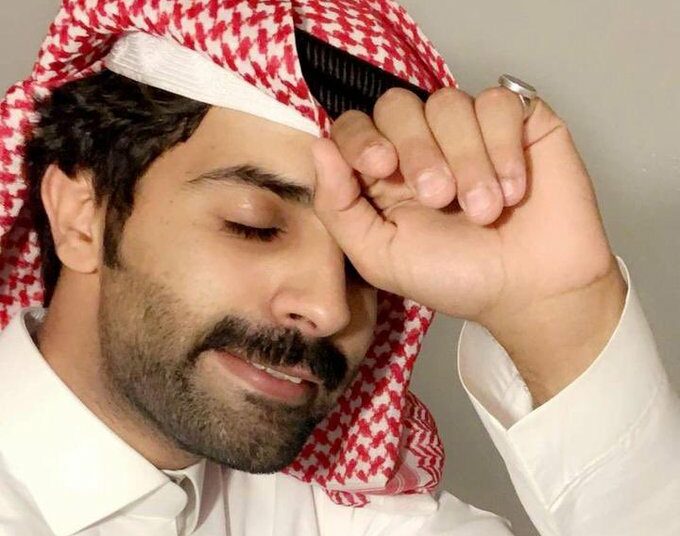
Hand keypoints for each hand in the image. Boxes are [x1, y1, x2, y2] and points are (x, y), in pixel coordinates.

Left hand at [311, 86, 626, 401]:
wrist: (531, 291)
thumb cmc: (457, 279)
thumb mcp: (380, 256)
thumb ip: (339, 206)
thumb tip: (319, 147)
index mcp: (384, 175)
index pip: (354, 126)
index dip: (361, 136)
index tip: (381, 166)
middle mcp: (424, 145)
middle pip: (398, 104)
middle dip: (416, 150)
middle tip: (439, 199)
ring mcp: (470, 130)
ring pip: (449, 102)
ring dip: (465, 160)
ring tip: (484, 211)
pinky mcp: (519, 123)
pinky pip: (499, 103)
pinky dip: (503, 146)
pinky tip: (512, 189)